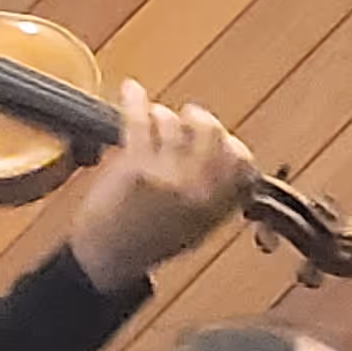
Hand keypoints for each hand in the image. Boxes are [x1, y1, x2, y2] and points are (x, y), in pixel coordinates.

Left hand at [64, 79, 254, 290]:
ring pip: (174, 122)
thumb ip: (218, 197)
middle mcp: (199, 189)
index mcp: (218, 206)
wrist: (109, 260)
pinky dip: (134, 100)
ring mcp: (168, 175)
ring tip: (154, 120)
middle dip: (200, 120)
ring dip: (162, 116)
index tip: (221, 141)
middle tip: (189, 118)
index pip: (242, 161)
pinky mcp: (136, 165)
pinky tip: (131, 90)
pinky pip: (139, 120)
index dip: (232, 145)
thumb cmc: (150, 245)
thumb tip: (229, 160)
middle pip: (211, 131)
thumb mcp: (199, 229)